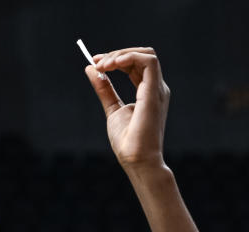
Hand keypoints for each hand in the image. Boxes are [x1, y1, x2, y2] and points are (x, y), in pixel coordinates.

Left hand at [84, 47, 169, 172]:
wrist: (136, 159)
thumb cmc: (128, 141)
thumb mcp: (112, 109)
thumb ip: (104, 89)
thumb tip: (91, 69)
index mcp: (147, 91)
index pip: (134, 64)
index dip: (115, 59)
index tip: (96, 63)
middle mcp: (155, 88)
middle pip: (140, 56)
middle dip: (116, 54)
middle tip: (97, 62)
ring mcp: (157, 89)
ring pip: (146, 54)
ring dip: (121, 55)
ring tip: (103, 66)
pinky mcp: (155, 91)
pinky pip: (148, 61)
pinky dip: (129, 57)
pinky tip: (113, 65)